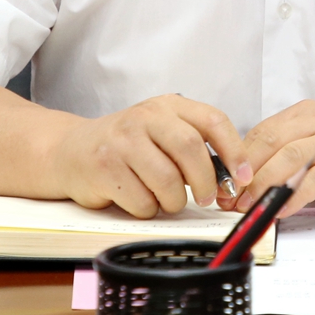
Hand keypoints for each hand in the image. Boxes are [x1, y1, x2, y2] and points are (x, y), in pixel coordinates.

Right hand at [52, 94, 248, 217]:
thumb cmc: (127, 146)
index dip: (234, 151)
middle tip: (206, 198)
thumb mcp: (162, 132)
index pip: (212, 120)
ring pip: (167, 181)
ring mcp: (122, 141)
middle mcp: (145, 117)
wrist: (71, 151)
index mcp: (167, 106)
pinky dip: (147, 209)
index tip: (243, 176)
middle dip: (205, 181)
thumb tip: (234, 178)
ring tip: (164, 199)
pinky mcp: (105, 168)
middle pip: (190, 149)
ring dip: (173, 201)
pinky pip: (142, 201)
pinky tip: (137, 198)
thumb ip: (195, 146)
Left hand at [237, 100, 314, 217]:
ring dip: (265, 185)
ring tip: (251, 207)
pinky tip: (282, 210)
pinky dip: (295, 196)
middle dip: (246, 174)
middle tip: (231, 200)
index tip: (223, 187)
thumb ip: (287, 154)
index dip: (237, 161)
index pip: (262, 132)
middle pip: (271, 142)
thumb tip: (244, 180)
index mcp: (308, 113)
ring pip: (291, 157)